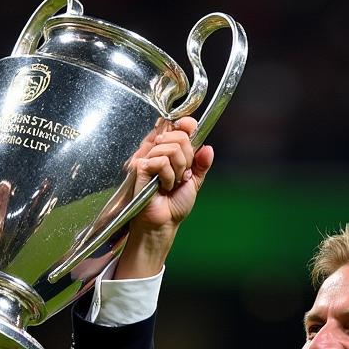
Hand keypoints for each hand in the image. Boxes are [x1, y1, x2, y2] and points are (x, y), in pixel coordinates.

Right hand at [114, 116, 214, 279]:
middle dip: (187, 158)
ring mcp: (146, 157)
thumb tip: (208, 148)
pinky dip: (168, 177)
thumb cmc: (174, 205)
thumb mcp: (193, 182)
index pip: (175, 124)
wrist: (164, 223)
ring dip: (178, 170)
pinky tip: (162, 187)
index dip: (186, 125)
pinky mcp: (139, 167)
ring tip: (170, 184)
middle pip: (179, 136)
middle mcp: (155, 151)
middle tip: (181, 175)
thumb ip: (201, 165)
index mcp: (167, 151)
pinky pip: (162, 162)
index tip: (192, 129)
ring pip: (171, 148)